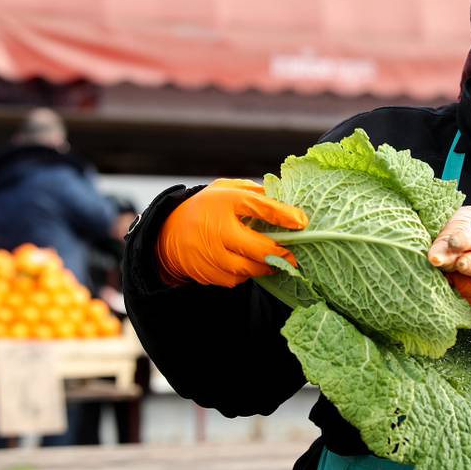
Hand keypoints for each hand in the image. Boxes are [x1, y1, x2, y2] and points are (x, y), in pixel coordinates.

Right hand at [157, 179, 307, 287]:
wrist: (168, 231)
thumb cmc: (206, 207)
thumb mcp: (226, 189)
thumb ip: (253, 192)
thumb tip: (285, 199)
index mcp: (224, 202)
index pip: (259, 207)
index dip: (284, 215)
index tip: (302, 221)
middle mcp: (217, 229)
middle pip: (258, 248)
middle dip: (281, 253)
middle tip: (295, 256)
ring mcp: (210, 254)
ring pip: (249, 268)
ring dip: (266, 267)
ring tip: (277, 263)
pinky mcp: (207, 272)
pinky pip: (236, 279)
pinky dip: (247, 274)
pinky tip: (252, 266)